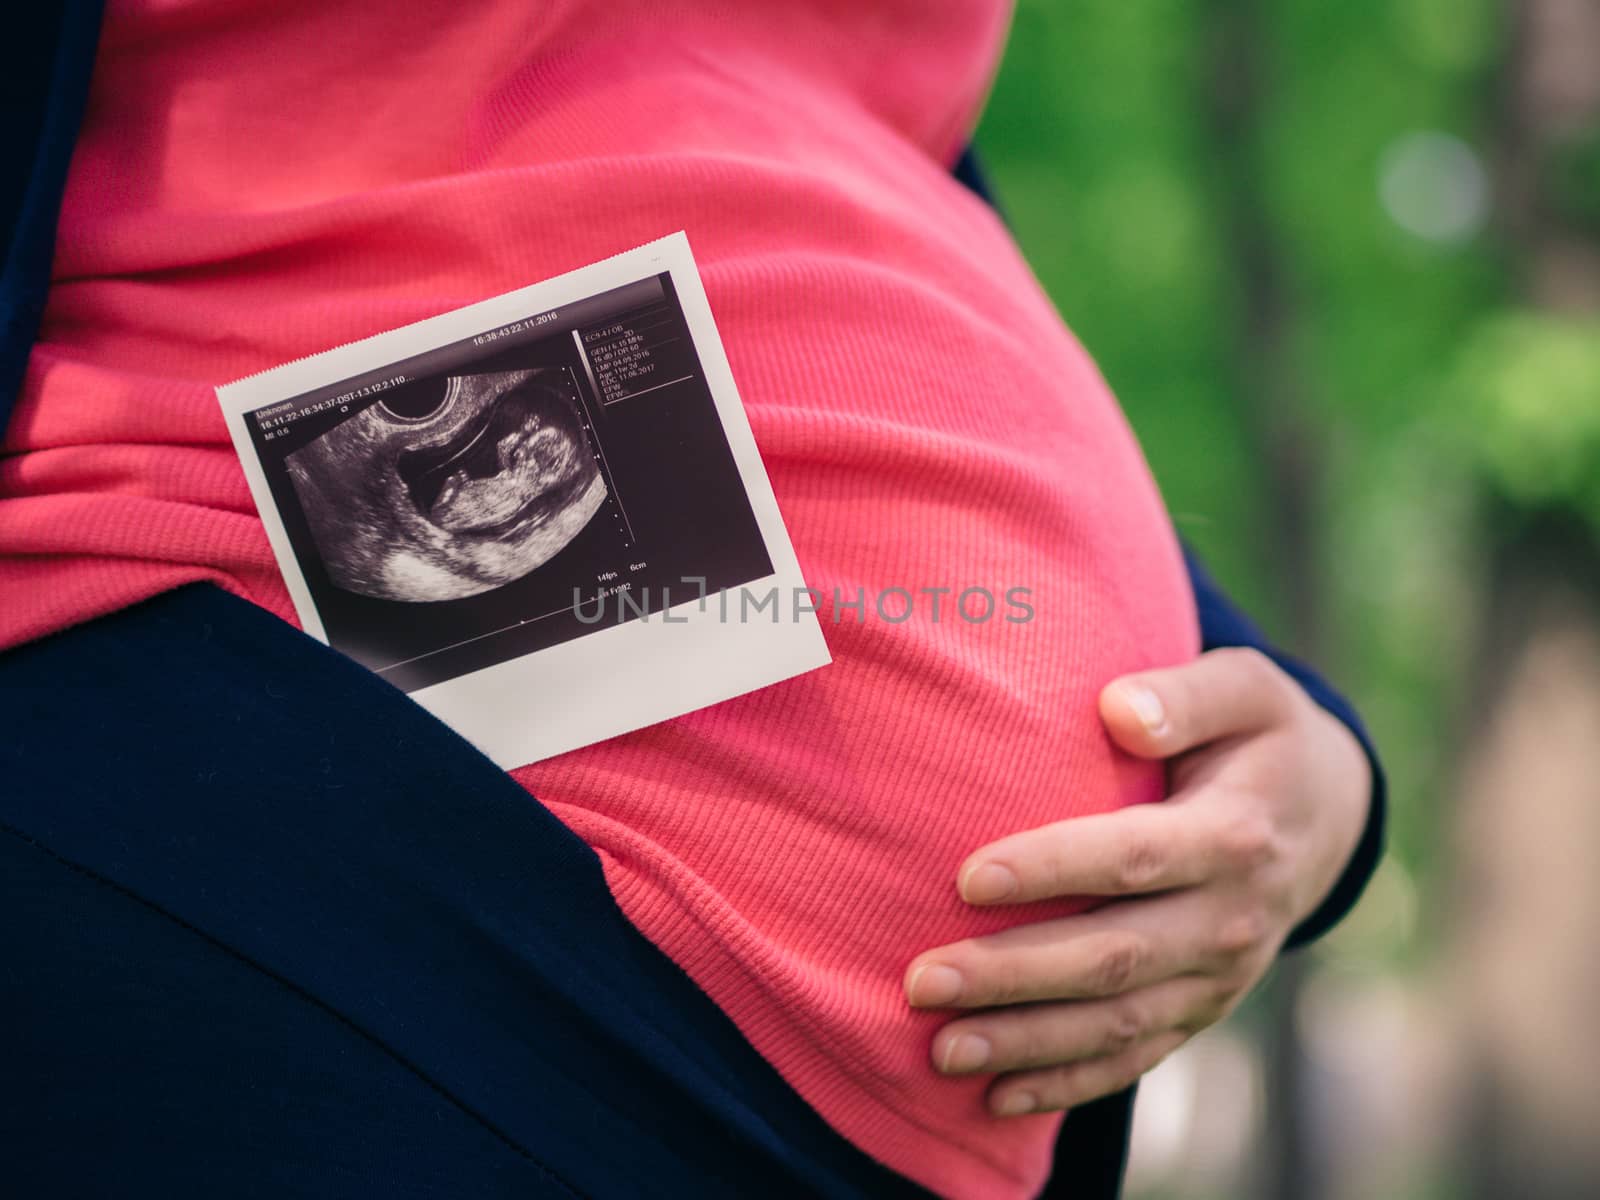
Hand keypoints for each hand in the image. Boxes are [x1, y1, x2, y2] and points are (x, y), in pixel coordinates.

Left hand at [902, 647, 1371, 1116]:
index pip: (1132, 857)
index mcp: (1234, 834)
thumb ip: (1186, 695)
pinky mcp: (1202, 1010)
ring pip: (1117, 1023)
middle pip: (1113, 956)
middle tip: (922, 980)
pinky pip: (1136, 1058)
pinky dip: (1068, 1083)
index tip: (966, 878)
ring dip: (1026, 1043)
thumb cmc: (1256, 735)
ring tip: (940, 1049)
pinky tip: (997, 1097)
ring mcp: (1219, 976)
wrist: (1325, 814)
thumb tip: (1120, 709)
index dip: (1051, 869)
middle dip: (1013, 975)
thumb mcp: (1246, 689)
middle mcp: (1231, 918)